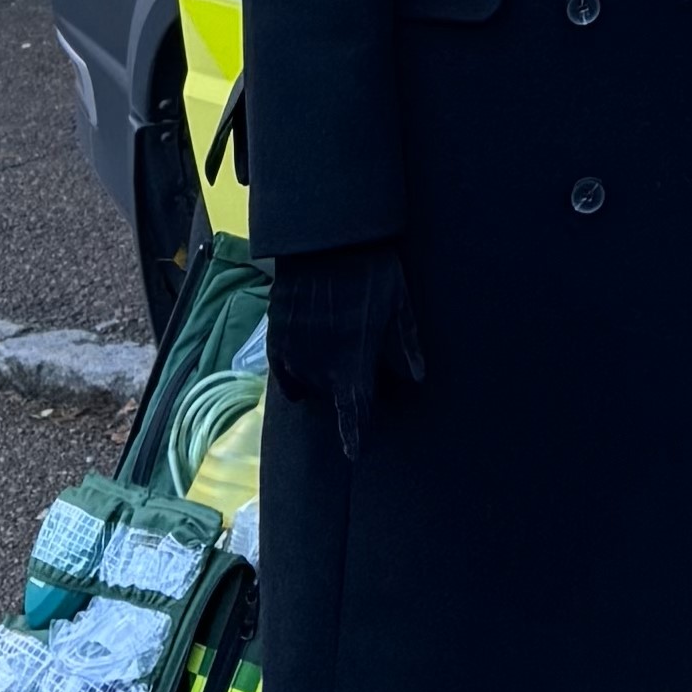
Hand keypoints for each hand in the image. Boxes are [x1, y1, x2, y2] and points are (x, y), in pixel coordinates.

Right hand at [268, 241, 427, 459]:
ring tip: (335, 339)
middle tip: (359, 347)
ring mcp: (292, 353)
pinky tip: (306, 355)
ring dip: (322, 373)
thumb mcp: (399, 304)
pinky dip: (296, 369)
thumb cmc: (369, 271)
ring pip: (309, 381)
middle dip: (345, 382)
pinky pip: (285, 369)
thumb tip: (417, 378)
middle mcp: (318, 366)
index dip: (355, 435)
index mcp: (352, 364)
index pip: (353, 414)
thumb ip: (405, 344)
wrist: (322, 239)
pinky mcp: (274, 337)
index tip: (355, 452)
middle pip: (332, 392)